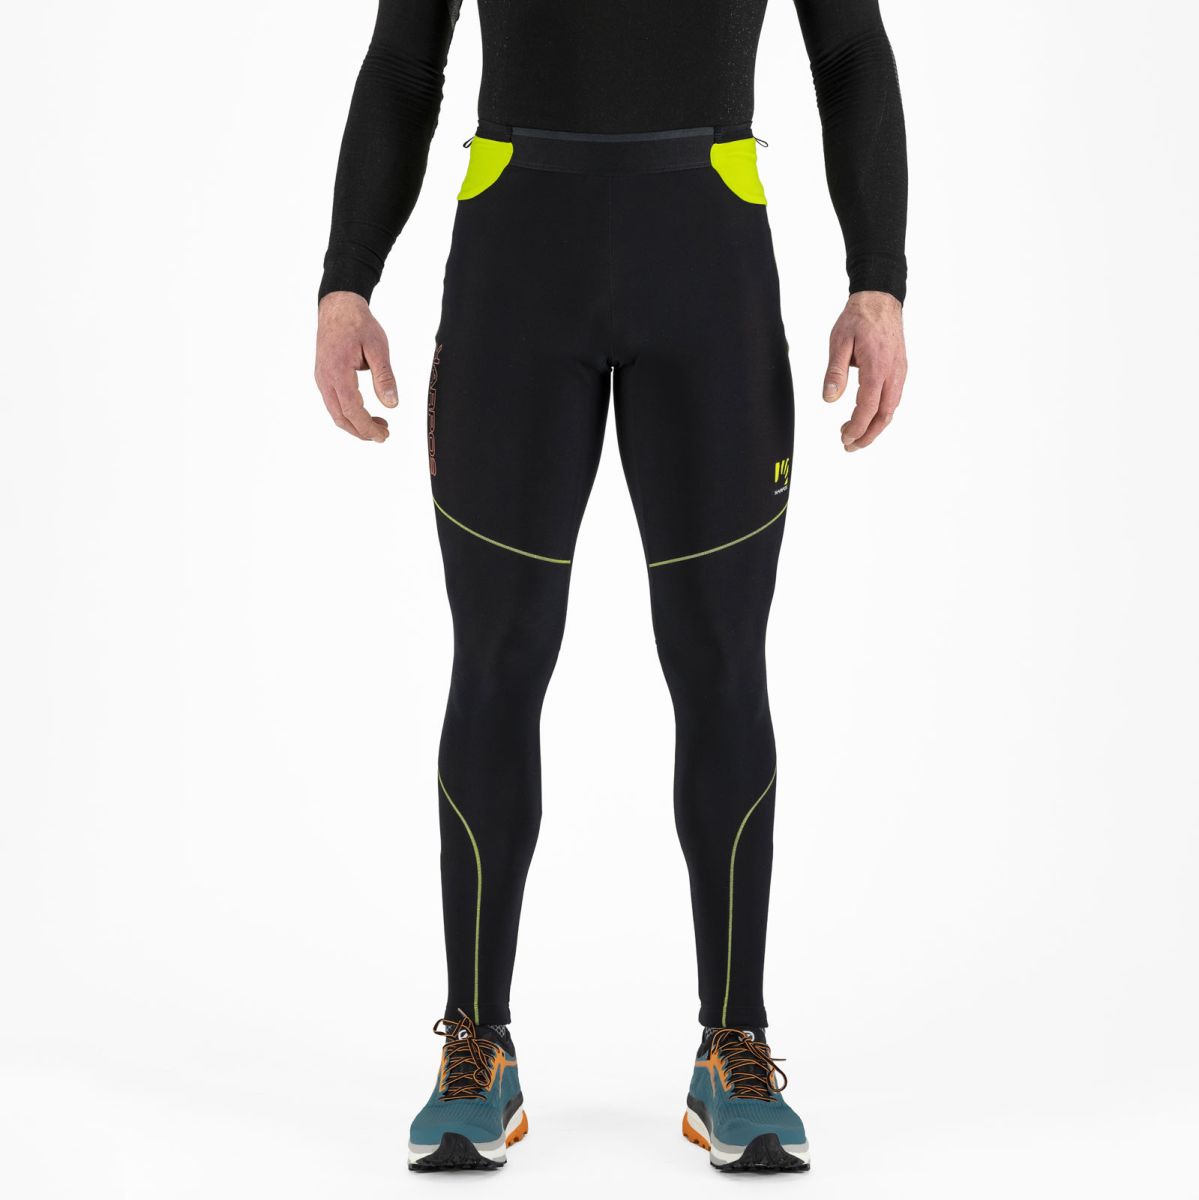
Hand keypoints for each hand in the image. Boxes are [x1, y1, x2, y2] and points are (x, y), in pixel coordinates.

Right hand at [314, 291, 396, 441]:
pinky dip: (349, 413)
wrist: (338, 307)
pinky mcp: (323, 377)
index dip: (368, 427)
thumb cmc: (359, 324)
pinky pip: (334, 403)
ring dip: (356, 424)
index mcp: (338, 372)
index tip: (384, 436)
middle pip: (341, 417)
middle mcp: (325, 379)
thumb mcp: (378, 348)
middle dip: (362, 431)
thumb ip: (385, 377)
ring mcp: (322, 378)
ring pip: (335, 412)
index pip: (352, 410)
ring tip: (380, 425)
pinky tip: (366, 412)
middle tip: (384, 435)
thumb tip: (392, 405)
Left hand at [822, 291, 907, 451]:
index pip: (868, 407)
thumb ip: (834, 371)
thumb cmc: (858, 318)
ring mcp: (899, 372)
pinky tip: (867, 417)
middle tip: (849, 446)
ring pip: (891, 409)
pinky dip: (881, 413)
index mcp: (877, 367)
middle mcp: (893, 372)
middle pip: (884, 415)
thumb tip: (829, 399)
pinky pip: (893, 398)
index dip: (856, 427)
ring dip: (874, 427)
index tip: (844, 437)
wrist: (880, 299)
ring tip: (855, 436)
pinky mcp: (899, 370)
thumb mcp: (839, 341)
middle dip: (867, 435)